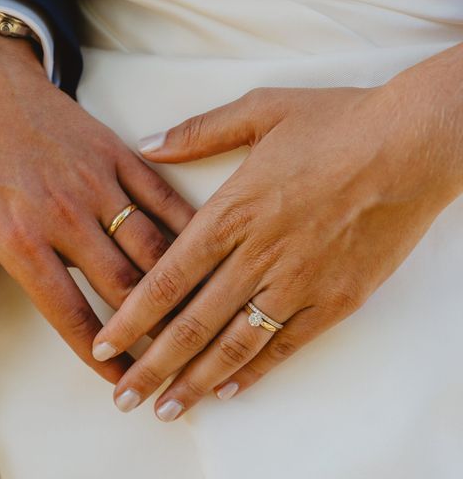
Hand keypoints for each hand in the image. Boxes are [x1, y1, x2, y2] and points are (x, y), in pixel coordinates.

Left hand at [0, 16, 193, 380]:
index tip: (122, 383)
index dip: (100, 355)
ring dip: (177, 286)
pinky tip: (205, 251)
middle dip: (152, 330)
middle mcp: (67, 216)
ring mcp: (98, 182)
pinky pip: (162, 197)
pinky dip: (185, 228)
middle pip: (124, 285)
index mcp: (21, 240)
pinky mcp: (117, 154)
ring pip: (152, 246)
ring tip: (197, 318)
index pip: (70, 313)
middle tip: (171, 360)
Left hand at [92, 44, 462, 416]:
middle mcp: (258, 255)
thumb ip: (198, 132)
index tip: (103, 347)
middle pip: (192, 323)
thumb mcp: (261, 109)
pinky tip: (227, 391)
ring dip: (195, 381)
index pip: (166, 278)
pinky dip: (255, 371)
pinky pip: (286, 345)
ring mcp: (298, 282)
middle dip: (151, 366)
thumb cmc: (337, 122)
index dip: (130, 318)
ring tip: (166, 410)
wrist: (415, 143)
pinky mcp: (336, 299)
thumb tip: (148, 145)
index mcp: (232, 212)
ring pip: (235, 344)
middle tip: (123, 399)